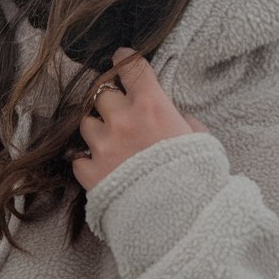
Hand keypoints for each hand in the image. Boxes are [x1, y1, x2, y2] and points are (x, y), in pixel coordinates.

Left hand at [72, 47, 209, 192]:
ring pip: (85, 122)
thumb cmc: (197, 178)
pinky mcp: (91, 174)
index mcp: (152, 105)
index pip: (130, 66)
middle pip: (102, 93)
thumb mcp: (200, 139)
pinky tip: (100, 166)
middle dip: (110, 99)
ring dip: (96, 128)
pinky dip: (87, 160)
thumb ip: (182, 120)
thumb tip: (173, 116)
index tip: (121, 57)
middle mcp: (122, 119)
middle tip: (119, 110)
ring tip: (110, 141)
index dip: (124, 58)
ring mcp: (103, 146)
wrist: (182, 220)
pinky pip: (79, 158)